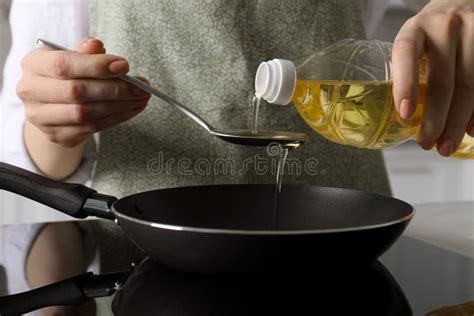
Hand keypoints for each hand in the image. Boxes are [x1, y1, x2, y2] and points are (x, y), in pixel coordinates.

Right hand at [17, 37, 150, 147]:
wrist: (53, 105)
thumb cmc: (67, 75)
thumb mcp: (73, 57)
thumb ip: (85, 51)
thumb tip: (97, 46)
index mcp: (33, 65)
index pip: (64, 65)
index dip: (96, 66)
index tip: (125, 66)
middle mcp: (31, 91)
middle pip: (77, 92)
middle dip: (115, 89)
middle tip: (142, 87)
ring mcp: (41, 117)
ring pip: (86, 113)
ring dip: (120, 106)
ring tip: (141, 98)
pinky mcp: (56, 135)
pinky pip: (92, 128)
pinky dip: (116, 118)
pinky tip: (132, 109)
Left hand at [392, 0, 473, 156]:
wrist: (466, 1)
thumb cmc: (434, 34)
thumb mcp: (415, 43)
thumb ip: (409, 70)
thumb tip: (408, 121)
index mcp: (416, 28)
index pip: (407, 53)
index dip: (405, 84)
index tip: (406, 115)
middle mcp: (445, 26)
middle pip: (443, 80)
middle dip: (436, 119)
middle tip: (428, 145)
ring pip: (471, 84)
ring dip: (459, 121)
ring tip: (447, 145)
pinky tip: (473, 130)